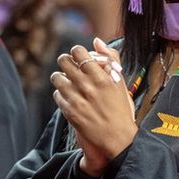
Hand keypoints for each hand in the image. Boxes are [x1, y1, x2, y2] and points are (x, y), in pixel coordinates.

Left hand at [51, 38, 135, 176]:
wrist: (117, 139)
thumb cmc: (121, 109)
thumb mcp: (121, 82)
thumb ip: (111, 58)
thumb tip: (96, 40)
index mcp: (102, 77)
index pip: (79, 52)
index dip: (76, 51)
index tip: (78, 55)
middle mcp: (88, 87)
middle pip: (64, 61)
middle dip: (66, 61)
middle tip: (69, 65)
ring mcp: (77, 100)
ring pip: (57, 77)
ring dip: (60, 77)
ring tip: (68, 81)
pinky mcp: (69, 112)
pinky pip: (56, 94)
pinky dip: (61, 93)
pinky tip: (70, 97)